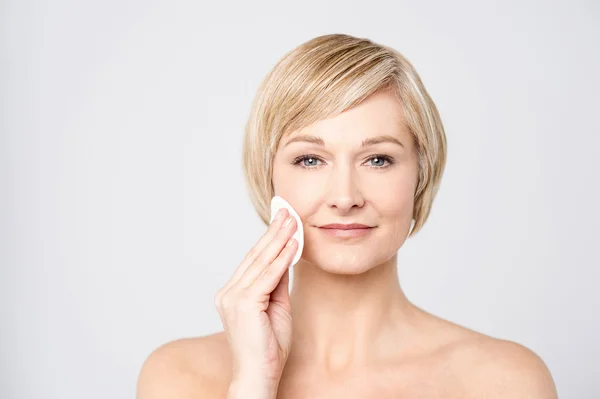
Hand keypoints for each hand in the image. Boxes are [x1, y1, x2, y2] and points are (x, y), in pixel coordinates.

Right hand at [215, 208, 297, 391]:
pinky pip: (269, 275)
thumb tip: (286, 256)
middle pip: (255, 256)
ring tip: (293, 220)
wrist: (259, 375)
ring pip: (261, 262)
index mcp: (232, 294)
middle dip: (274, 231)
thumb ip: (277, 282)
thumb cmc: (268, 347)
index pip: (253, 260)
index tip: (282, 220)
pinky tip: (293, 243)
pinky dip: (283, 258)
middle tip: (287, 210)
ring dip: (280, 239)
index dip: (268, 239)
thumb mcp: (277, 306)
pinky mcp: (244, 303)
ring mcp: (233, 297)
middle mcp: (228, 292)